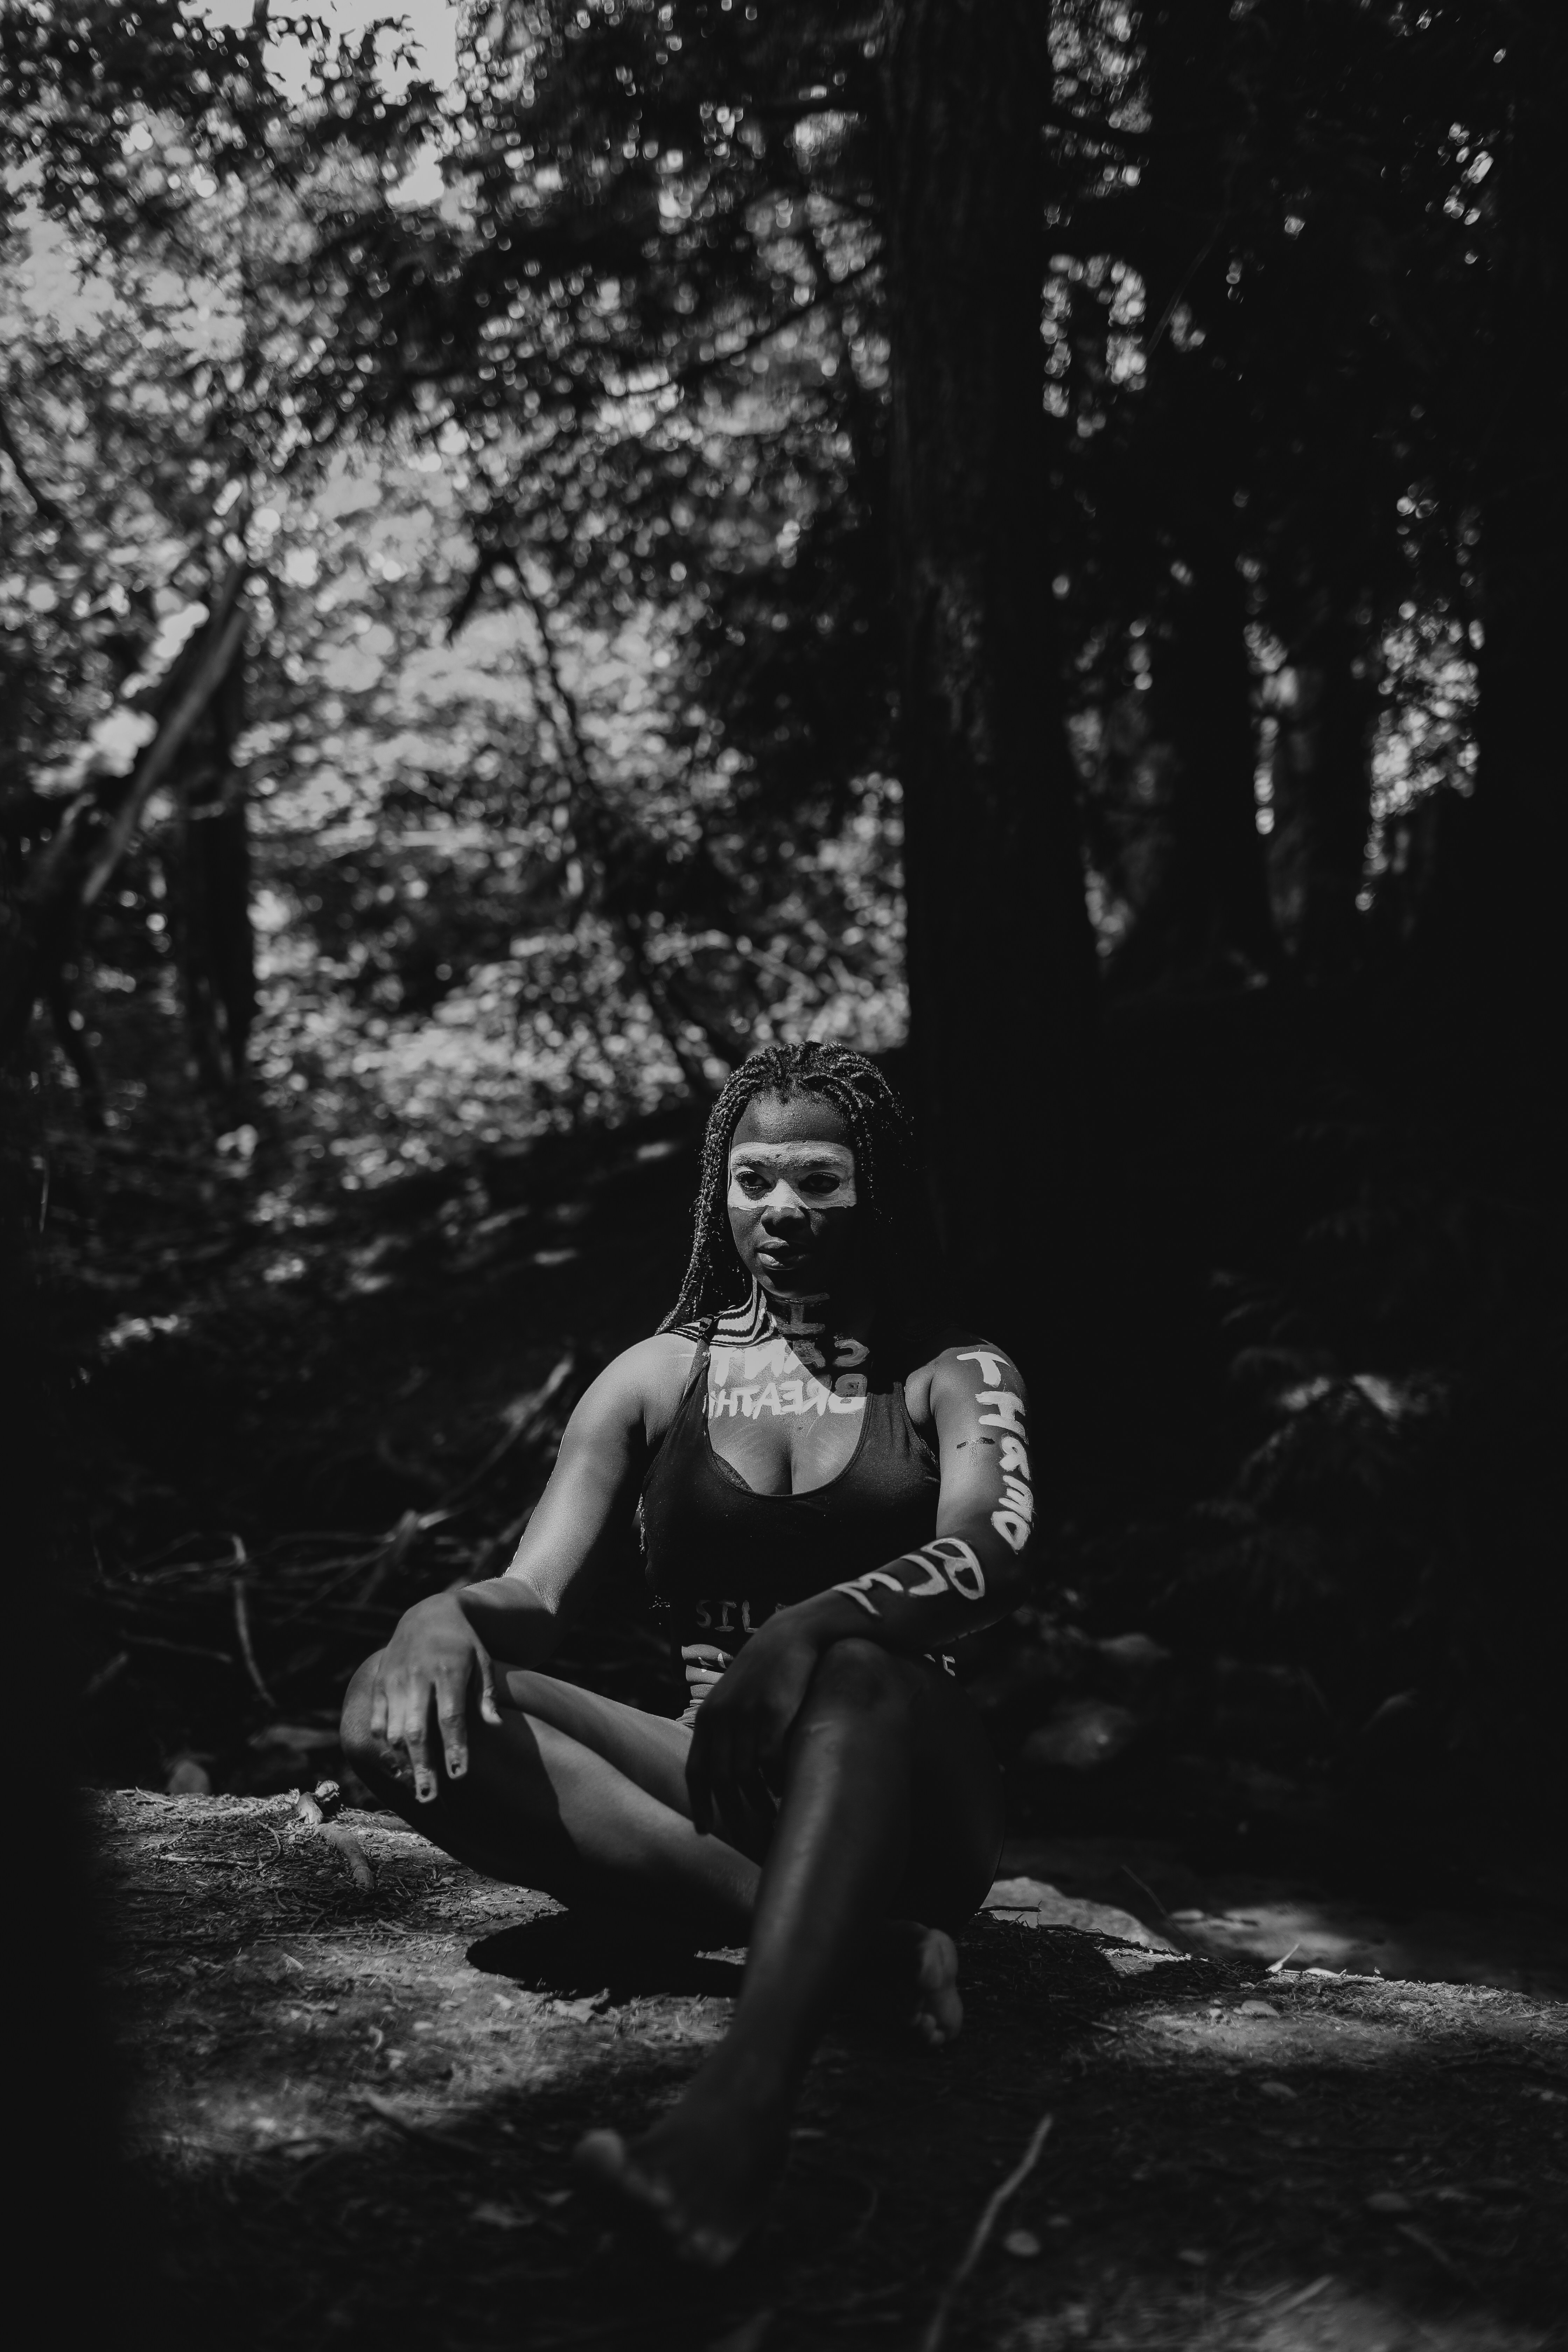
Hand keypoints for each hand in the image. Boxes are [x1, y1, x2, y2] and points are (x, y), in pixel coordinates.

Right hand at [370, 1592, 502, 1802]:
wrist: (427, 1614)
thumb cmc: (463, 1644)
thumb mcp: (483, 1661)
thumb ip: (487, 1694)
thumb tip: (496, 1726)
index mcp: (449, 1671)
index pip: (451, 1716)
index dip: (454, 1747)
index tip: (459, 1776)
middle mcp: (418, 1677)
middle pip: (418, 1729)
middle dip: (423, 1765)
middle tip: (429, 1798)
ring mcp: (395, 1681)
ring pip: (394, 1730)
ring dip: (404, 1761)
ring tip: (417, 1786)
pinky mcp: (380, 1684)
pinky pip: (379, 1721)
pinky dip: (386, 1744)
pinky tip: (398, 1763)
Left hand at [685, 1612, 824, 1841]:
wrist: (790, 1637)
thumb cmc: (763, 1672)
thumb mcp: (733, 1697)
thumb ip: (723, 1729)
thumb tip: (724, 1774)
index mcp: (707, 1716)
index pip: (695, 1770)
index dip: (698, 1804)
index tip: (704, 1831)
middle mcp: (721, 1718)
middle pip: (719, 1779)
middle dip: (730, 1813)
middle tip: (744, 1835)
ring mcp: (746, 1715)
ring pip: (744, 1775)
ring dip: (756, 1803)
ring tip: (767, 1820)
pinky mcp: (773, 1713)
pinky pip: (770, 1761)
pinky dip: (775, 1782)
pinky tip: (782, 1791)